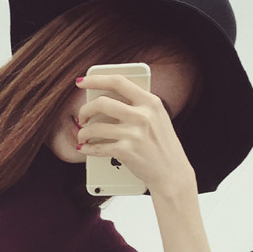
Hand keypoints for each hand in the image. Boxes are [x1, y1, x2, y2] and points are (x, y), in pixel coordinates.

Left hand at [75, 73, 195, 195]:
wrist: (171, 172)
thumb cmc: (161, 145)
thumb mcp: (157, 117)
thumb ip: (138, 106)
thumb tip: (106, 99)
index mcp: (150, 101)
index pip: (118, 82)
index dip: (96, 79)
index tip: (81, 82)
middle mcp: (142, 114)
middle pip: (102, 103)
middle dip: (85, 110)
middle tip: (81, 117)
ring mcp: (133, 133)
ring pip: (95, 127)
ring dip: (83, 132)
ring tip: (82, 135)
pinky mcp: (125, 151)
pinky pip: (97, 147)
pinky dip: (87, 149)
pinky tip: (84, 148)